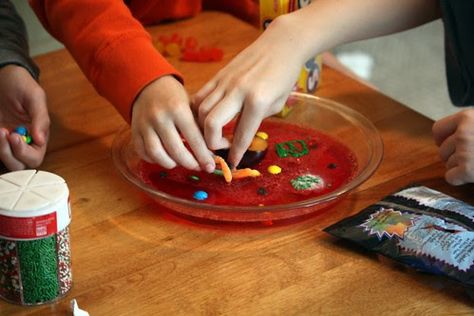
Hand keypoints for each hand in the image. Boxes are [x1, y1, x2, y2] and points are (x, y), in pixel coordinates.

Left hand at [0, 65, 49, 170]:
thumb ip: (41, 118)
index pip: (35, 157)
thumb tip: (40, 139)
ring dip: (1, 150)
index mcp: (39, 135)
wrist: (3, 75)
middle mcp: (25, 141)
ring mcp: (9, 140)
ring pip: (7, 161)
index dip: (25, 152)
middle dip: (10, 153)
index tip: (14, 135)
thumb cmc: (21, 84)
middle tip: (3, 133)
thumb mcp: (35, 97)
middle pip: (20, 164)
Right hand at [131, 75, 214, 171]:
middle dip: (189, 163)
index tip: (210, 166)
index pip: (194, 138)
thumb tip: (215, 150)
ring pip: (157, 154)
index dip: (203, 155)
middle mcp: (159, 117)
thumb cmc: (175, 98)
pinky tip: (165, 158)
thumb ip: (201, 126)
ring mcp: (144, 125)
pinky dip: (154, 160)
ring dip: (171, 163)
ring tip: (181, 163)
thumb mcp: (191, 105)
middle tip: (198, 167)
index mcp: (178, 108)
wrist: (148, 85)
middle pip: (175, 150)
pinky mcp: (134, 131)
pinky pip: (143, 153)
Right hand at [192, 15, 306, 167]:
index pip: (241, 135)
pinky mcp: (219, 75)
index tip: (232, 164)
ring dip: (203, 128)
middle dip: (212, 142)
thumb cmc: (284, 76)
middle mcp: (238, 91)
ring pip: (201, 110)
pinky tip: (204, 118)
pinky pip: (200, 96)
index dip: (235, 153)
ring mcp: (225, 82)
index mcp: (257, 101)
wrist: (281, 44)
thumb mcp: (276, 104)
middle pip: (211, 123)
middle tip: (220, 147)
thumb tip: (237, 138)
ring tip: (213, 134)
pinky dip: (198, 111)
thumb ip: (256, 121)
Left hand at [432, 109, 473, 184]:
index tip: (452, 144)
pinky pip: (451, 177)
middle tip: (473, 155)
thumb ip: (467, 124)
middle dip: (454, 155)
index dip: (443, 139)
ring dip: (460, 166)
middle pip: (442, 149)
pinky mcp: (468, 170)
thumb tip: (446, 136)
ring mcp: (465, 152)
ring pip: (447, 164)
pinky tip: (473, 174)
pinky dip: (460, 179)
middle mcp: (463, 133)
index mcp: (467, 117)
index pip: (437, 129)